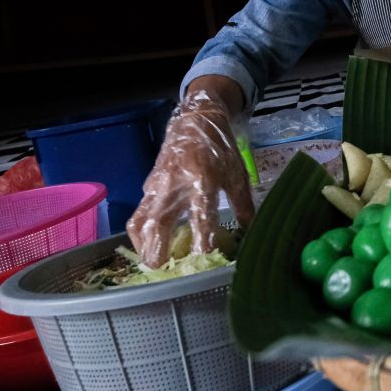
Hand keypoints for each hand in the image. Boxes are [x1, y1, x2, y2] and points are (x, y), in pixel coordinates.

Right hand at [127, 82, 253, 267]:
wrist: (197, 120)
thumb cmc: (220, 149)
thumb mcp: (237, 176)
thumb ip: (244, 206)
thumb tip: (250, 234)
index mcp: (203, 181)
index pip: (200, 219)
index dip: (201, 243)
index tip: (203, 262)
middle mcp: (176, 184)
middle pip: (158, 223)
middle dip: (156, 250)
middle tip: (161, 270)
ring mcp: (158, 184)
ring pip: (140, 219)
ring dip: (142, 244)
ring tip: (151, 262)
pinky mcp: (149, 184)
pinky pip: (140, 210)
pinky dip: (140, 230)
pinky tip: (149, 243)